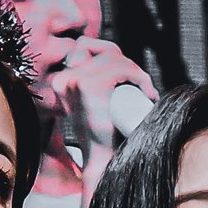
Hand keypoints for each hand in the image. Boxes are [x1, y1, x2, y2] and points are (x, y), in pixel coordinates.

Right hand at [37, 37, 158, 170]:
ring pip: (115, 57)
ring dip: (137, 72)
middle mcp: (63, 80)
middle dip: (128, 64)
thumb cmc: (105, 136)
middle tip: (142, 88)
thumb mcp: (94, 104)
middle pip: (104, 50)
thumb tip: (101, 51)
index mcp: (61, 81)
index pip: (86, 45)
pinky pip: (122, 68)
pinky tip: (146, 92)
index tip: (130, 81)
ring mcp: (74, 81)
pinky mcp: (88, 86)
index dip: (114, 58)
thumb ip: (92, 82)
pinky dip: (140, 77)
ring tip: (145, 93)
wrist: (104, 162)